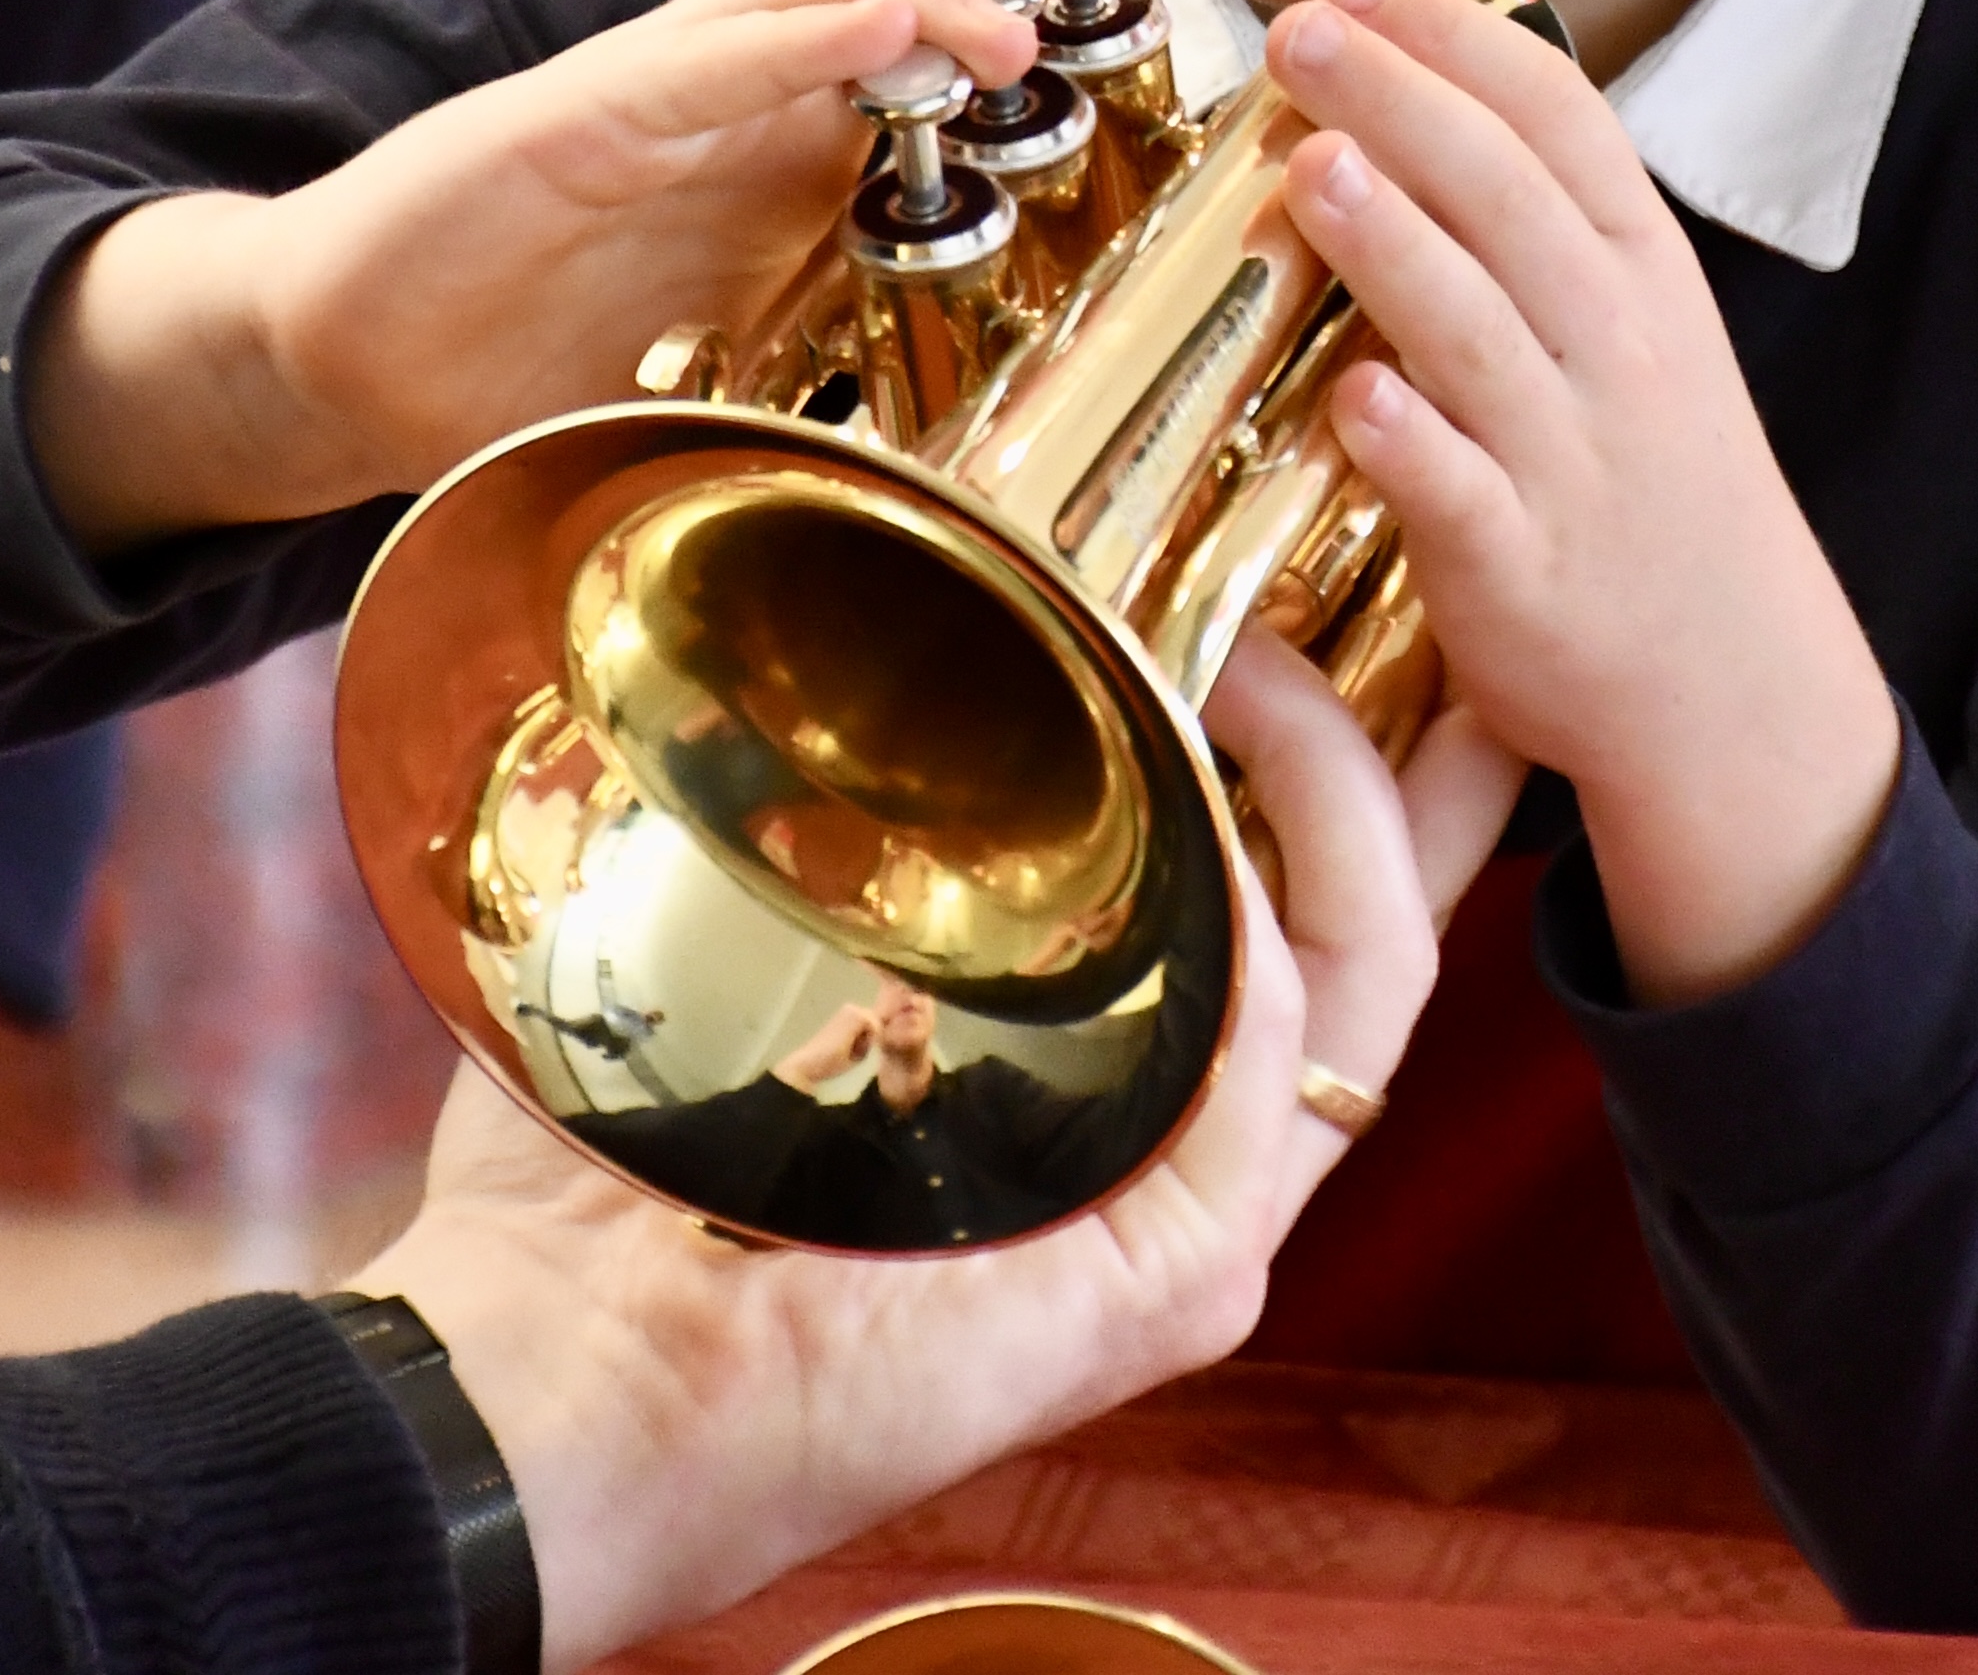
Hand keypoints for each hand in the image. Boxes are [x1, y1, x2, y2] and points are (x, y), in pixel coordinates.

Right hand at [26, 0, 1102, 547]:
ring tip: (1019, 2)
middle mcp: (707, 72)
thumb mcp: (725, 300)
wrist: (344, 363)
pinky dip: (798, 40)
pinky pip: (699, 68)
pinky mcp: (565, 132)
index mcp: (754, 108)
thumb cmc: (535, 336)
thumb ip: (832, 255)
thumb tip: (961, 265)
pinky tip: (880, 29)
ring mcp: (639, 91)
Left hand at [348, 633, 1503, 1670]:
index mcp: (1102, 1083)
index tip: (1288, 595)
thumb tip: (829, 614)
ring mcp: (1196, 1217)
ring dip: (1330, 782)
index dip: (1330, 747)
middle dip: (1411, 749)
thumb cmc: (615, 1179)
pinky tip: (1205, 785)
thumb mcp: (750, 946)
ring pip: (1367, 966)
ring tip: (1253, 658)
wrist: (566, 1382)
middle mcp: (1175, 1149)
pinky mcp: (1180, 1272)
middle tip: (1369, 599)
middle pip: (1374, 920)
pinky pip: (1282, 1050)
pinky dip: (1265, 904)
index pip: (1288, 898)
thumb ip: (837, 823)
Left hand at [1268, 0, 1900, 1007]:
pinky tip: (1352, 393)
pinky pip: (1464, 495)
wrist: (1734, 685)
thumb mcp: (1639, 331)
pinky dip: (1412, 440)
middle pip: (1506, 197)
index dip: (1457, 38)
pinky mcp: (1523, 571)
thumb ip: (1540, 228)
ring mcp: (1572, 459)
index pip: (1558, 119)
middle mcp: (1617, 350)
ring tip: (1308, 158)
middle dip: (1400, 97)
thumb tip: (1411, 102)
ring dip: (1392, 239)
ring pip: (1476, 327)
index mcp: (1643, 276)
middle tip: (1302, 27)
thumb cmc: (1656, 487)